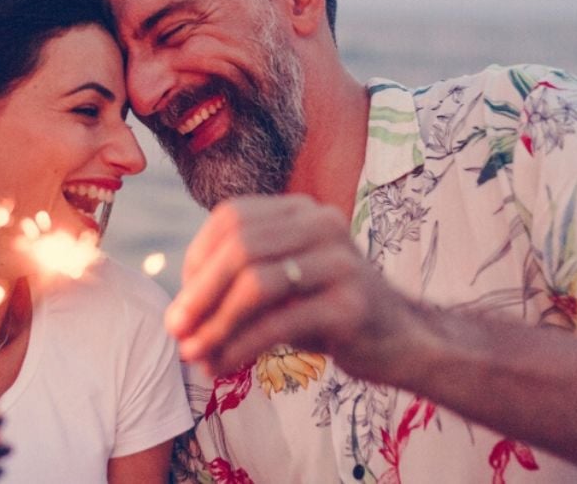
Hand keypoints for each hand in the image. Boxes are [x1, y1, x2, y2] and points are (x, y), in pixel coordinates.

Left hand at [165, 194, 424, 380]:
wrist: (401, 341)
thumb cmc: (327, 313)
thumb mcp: (280, 288)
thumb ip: (236, 286)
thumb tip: (177, 316)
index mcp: (301, 210)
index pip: (230, 218)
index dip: (196, 259)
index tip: (183, 302)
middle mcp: (322, 224)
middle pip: (240, 247)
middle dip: (199, 292)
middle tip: (175, 331)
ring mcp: (340, 261)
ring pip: (256, 283)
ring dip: (216, 323)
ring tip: (194, 354)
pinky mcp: (351, 304)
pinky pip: (280, 322)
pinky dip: (242, 346)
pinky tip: (224, 366)